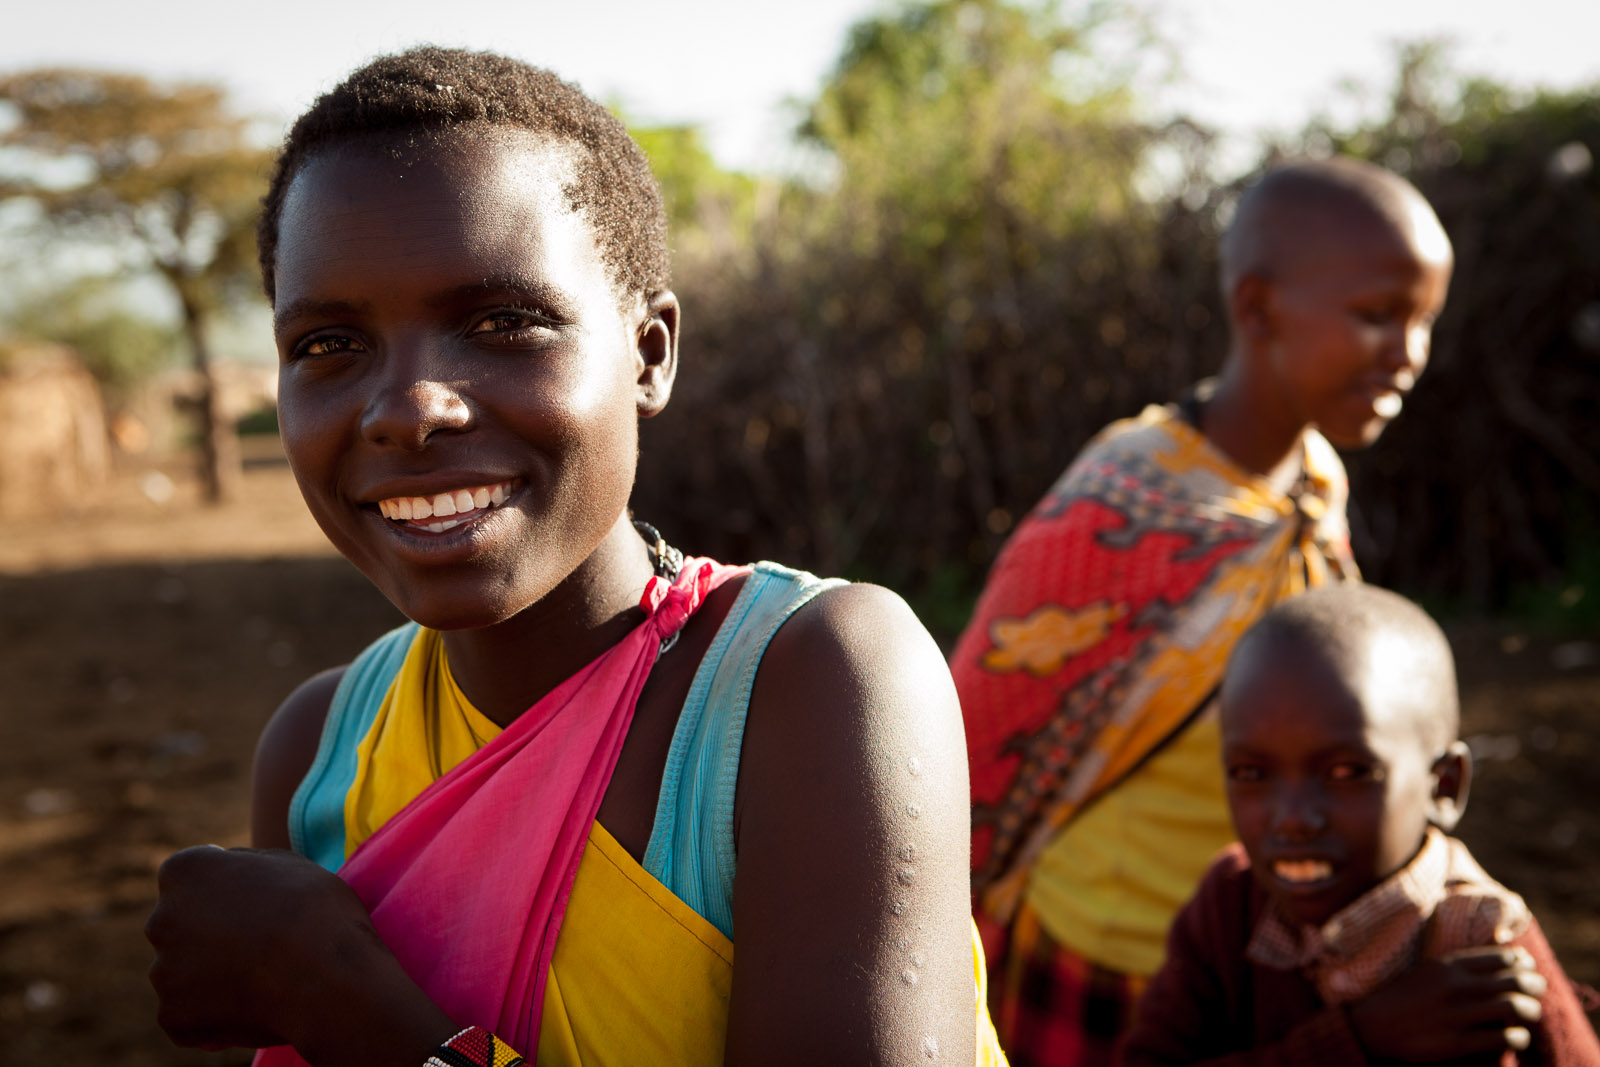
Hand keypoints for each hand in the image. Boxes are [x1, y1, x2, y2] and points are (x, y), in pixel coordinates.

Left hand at [146, 845, 448, 1058]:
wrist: (328, 978)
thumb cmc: (320, 911)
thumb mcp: (288, 864)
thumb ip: (247, 866)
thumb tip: (229, 869)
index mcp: (183, 870)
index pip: (193, 875)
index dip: (230, 890)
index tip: (260, 905)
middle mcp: (160, 918)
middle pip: (183, 923)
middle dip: (213, 932)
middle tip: (266, 944)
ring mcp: (163, 972)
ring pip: (186, 970)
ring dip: (215, 972)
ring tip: (268, 975)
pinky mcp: (173, 1018)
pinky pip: (192, 1013)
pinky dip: (216, 1012)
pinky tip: (259, 1002)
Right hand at [1347, 945, 1545, 1061]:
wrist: (1369, 1029)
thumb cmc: (1400, 1001)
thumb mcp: (1425, 974)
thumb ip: (1455, 969)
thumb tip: (1495, 963)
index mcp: (1445, 966)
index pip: (1499, 957)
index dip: (1521, 962)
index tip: (1527, 967)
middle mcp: (1453, 986)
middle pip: (1514, 980)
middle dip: (1534, 985)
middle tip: (1537, 991)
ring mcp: (1455, 1014)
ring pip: (1514, 1006)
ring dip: (1530, 1011)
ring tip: (1529, 1015)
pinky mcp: (1456, 1043)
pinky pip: (1502, 1038)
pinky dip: (1517, 1038)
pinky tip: (1515, 1038)